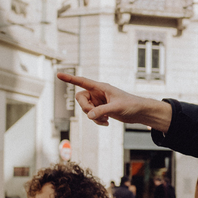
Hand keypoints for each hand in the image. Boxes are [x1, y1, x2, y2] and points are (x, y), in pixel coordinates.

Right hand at [56, 73, 171, 131]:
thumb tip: (88, 116)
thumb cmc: (131, 105)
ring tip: (105, 120)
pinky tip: (106, 123)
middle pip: (80, 98)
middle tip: (95, 115)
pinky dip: (96, 120)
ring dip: (92, 117)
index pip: (82, 81)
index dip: (70, 78)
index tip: (58, 74)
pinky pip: (91, 115)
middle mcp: (98, 93)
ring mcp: (99, 101)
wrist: (139, 112)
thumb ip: (101, 111)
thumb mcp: (116, 108)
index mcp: (101, 87)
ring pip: (85, 109)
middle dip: (85, 108)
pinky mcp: (101, 109)